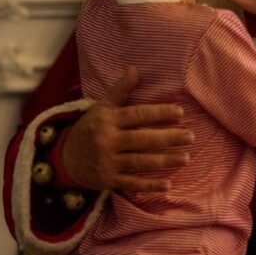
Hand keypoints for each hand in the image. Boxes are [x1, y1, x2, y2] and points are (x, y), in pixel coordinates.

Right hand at [62, 66, 193, 191]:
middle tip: (191, 137)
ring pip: (140, 162)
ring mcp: (108, 162)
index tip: (179, 113)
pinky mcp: (108, 181)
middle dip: (169, 138)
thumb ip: (120, 90)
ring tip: (186, 157)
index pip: (137, 115)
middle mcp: (108, 141)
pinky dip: (149, 186)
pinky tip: (168, 185)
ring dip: (165, 161)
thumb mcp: (101, 107)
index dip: (159, 113)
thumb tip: (135, 68)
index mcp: (108, 120)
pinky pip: (132, 183)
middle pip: (142, 139)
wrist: (64, 158)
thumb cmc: (89, 128)